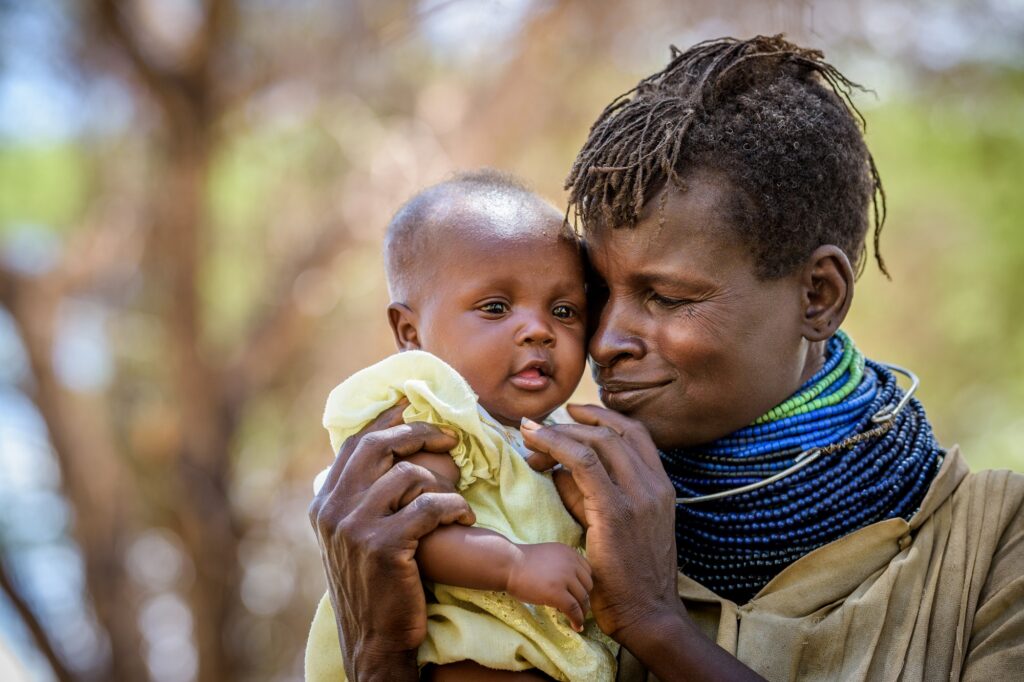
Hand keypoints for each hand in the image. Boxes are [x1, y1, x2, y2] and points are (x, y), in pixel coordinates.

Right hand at [308, 401, 474, 680]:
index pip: (354, 444)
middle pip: (377, 447)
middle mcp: (332, 510)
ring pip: (407, 475)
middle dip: (417, 433)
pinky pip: (430, 506)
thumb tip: (382, 455)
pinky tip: (466, 516)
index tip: (413, 405)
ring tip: (458, 497)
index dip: (386, 420)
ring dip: (442, 482)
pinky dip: (454, 505)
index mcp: (324, 504)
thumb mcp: (353, 540)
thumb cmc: (376, 587)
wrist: (373, 641)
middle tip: (450, 437)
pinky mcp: (384, 546)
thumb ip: (360, 500)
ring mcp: (355, 527)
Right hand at [504, 542, 592, 631]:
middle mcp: (571, 563)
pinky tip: (576, 626)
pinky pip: (574, 609)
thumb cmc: (522, 563)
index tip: (578, 595)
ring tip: (575, 618)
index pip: (587, 571)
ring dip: (581, 611)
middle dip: (583, 598)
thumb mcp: (549, 557)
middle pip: (588, 585)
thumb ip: (563, 566)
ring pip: (582, 598)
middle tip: (576, 608)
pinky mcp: (558, 593)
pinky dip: (577, 619)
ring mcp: (565, 578)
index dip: (584, 585)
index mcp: (569, 552)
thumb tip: (572, 587)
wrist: (507, 564)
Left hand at [521, 405, 681, 643]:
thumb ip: (591, 494)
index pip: (635, 433)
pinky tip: (536, 446)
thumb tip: (559, 469)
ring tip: (530, 437)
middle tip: (538, 432)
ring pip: (597, 442)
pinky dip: (557, 446)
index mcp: (661, 486)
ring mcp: (640, 496)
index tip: (573, 413)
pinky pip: (583, 464)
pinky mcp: (617, 511)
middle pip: (612, 432)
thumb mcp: (616, 526)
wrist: (647, 614)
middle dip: (571, 425)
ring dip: (559, 433)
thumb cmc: (627, 577)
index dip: (602, 416)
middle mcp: (654, 485)